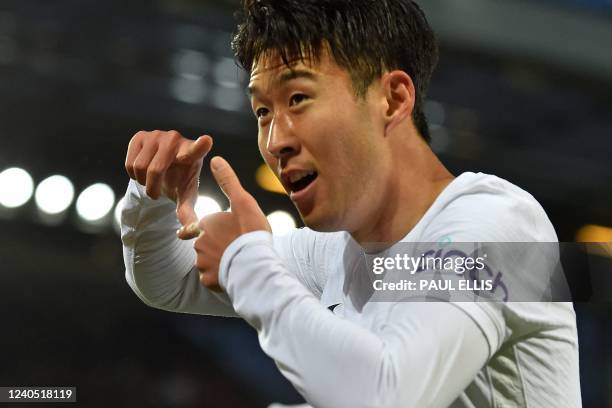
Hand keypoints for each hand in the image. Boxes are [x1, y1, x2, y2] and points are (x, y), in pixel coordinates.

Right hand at [124, 130, 212, 225]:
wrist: (165, 169)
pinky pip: (129, 162)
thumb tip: (189, 232)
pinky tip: (144, 172)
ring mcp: (157, 135)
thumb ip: (188, 213)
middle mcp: (176, 139)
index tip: (207, 141)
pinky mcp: (140, 135)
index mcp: (193, 154)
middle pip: (154, 170)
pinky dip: (133, 174)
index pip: (197, 149)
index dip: (201, 146)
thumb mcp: (185, 197)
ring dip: (142, 181)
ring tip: (152, 181)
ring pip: (139, 167)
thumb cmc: (180, 181)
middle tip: (156, 193)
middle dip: (152, 187)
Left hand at [178, 156, 270, 290]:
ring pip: (207, 262)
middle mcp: (199, 243)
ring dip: (217, 262)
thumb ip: (228, 182)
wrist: (253, 265)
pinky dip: (219, 277)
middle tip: (234, 248)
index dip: (202, 230)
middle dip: (215, 246)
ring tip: (236, 262)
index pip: (197, 226)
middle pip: (204, 244)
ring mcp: (202, 263)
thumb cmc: (250, 232)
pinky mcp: (207, 280)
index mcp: (206, 223)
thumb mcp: (243, 202)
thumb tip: (215, 159)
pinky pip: (211, 278)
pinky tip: (233, 274)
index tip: (197, 233)